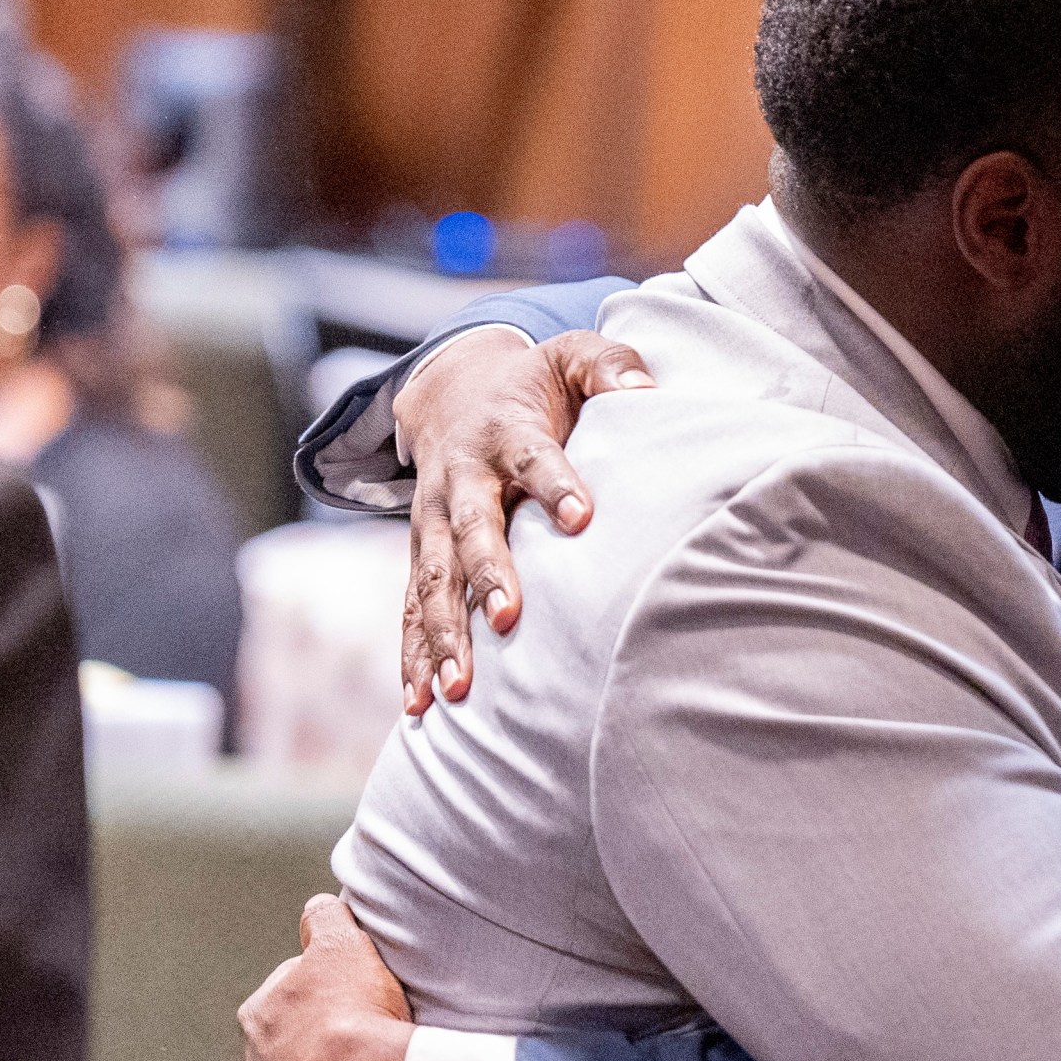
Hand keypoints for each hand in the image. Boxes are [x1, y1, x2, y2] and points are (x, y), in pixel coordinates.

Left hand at [235, 896, 416, 1060]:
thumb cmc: (350, 1020)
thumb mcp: (341, 946)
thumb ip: (325, 921)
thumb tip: (319, 906)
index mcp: (261, 1015)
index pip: (288, 993)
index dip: (324, 992)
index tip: (353, 998)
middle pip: (285, 1050)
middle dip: (316, 1046)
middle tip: (363, 1043)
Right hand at [396, 327, 651, 715]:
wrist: (450, 392)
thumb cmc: (533, 384)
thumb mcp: (572, 356)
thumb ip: (611, 365)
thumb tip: (650, 390)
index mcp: (504, 432)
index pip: (532, 457)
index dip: (557, 483)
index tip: (583, 516)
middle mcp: (460, 480)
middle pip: (472, 529)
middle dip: (487, 574)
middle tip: (508, 617)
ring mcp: (433, 522)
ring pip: (431, 581)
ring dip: (443, 634)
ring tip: (458, 690)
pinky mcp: (422, 555)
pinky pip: (411, 609)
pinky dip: (413, 656)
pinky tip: (420, 705)